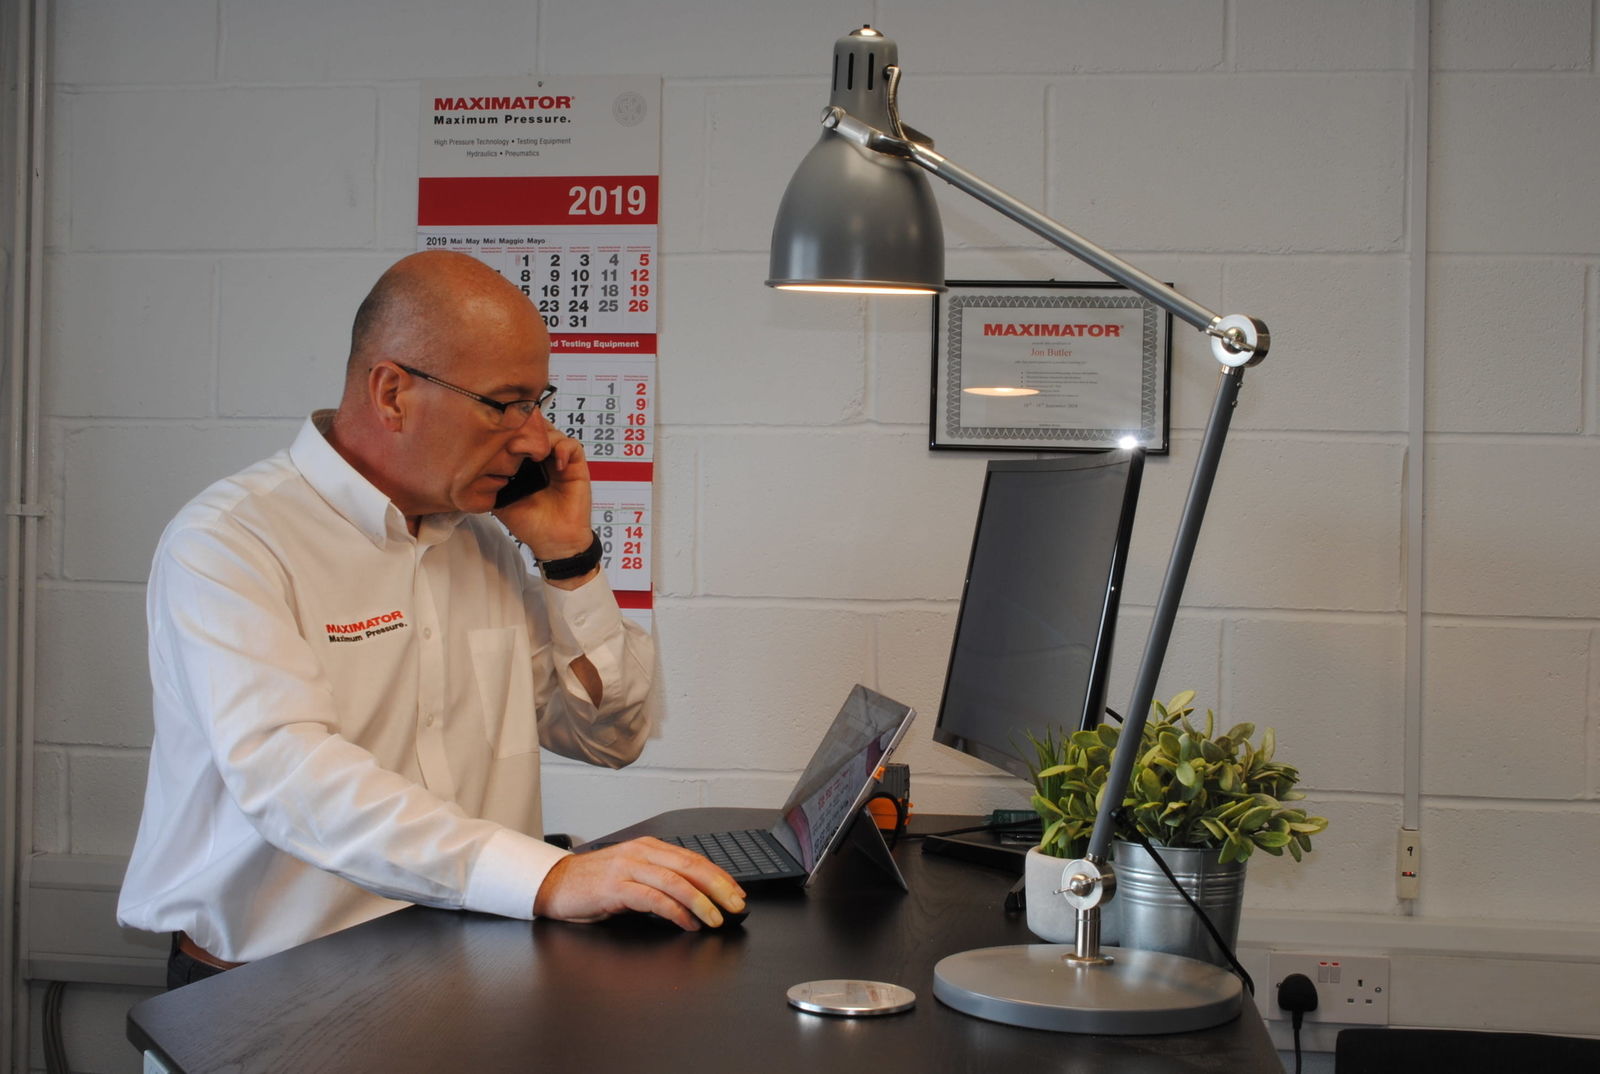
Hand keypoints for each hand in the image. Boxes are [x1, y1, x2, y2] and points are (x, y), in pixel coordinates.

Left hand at [492, 431, 593, 564]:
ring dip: (543, 438)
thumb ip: (490, 481)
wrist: (552, 541)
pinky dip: (563, 448)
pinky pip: (573, 446)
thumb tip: (472, 464)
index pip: (520, 435)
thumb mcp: (500, 499)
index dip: (513, 430)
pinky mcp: (576, 467)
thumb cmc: (529, 523)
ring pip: (554, 433)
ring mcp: (559, 462)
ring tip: (533, 454)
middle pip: (538, 428)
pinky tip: (555, 464)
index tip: (501, 435)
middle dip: (527, 429)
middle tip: (515, 441)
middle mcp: (542, 459)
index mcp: (524, 464)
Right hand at [533, 838, 747, 930]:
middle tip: (737, 906)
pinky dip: (674, 911)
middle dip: (719, 887)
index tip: (737, 893)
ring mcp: (627, 868)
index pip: (693, 858)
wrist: (554, 884)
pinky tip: (687, 923)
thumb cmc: (594, 883)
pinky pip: (653, 898)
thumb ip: (659, 879)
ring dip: (701, 902)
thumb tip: (696, 896)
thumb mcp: (631, 873)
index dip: (719, 876)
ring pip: (676, 882)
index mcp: (649, 847)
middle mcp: (641, 853)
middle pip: (691, 867)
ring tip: (716, 919)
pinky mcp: (615, 887)